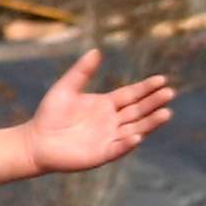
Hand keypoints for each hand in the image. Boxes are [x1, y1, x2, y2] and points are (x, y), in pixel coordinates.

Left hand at [20, 51, 173, 175]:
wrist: (36, 141)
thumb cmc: (49, 114)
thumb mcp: (66, 88)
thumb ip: (81, 72)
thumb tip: (96, 51)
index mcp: (106, 104)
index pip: (132, 94)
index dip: (146, 88)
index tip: (162, 79)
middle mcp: (112, 121)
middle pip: (138, 110)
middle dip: (153, 102)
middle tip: (169, 93)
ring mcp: (109, 138)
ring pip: (135, 129)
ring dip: (150, 122)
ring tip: (166, 113)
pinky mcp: (102, 154)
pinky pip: (118, 148)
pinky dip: (128, 143)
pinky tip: (137, 136)